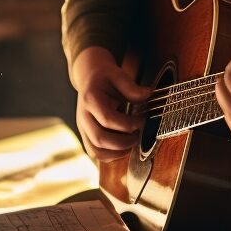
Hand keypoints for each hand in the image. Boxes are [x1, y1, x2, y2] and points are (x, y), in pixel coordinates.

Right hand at [70, 46, 150, 162]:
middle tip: (138, 135)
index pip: (107, 118)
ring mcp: (83, 128)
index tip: (141, 120)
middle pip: (99, 138)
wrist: (89, 78)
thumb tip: (148, 95)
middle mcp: (83, 116)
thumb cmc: (106, 78)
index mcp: (90, 99)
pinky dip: (111, 155)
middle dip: (123, 142)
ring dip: (117, 152)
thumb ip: (132, 87)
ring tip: (132, 142)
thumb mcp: (118, 75)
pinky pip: (95, 153)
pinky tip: (124, 146)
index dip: (127, 124)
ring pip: (95, 151)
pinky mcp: (86, 135)